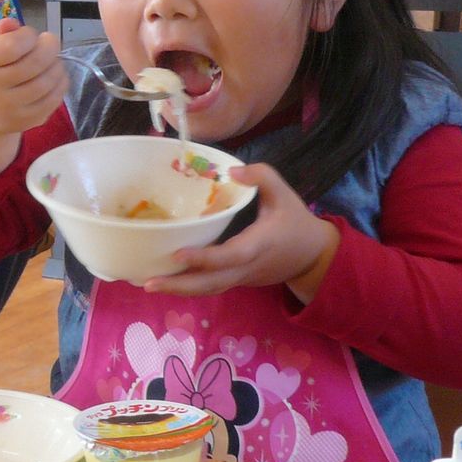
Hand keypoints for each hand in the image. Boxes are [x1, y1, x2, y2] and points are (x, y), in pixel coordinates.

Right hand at [0, 18, 67, 176]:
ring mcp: (11, 109)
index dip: (28, 35)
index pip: (11, 46)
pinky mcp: (28, 121)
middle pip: (34, 63)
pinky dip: (61, 82)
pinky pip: (54, 98)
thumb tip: (12, 24)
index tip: (29, 35)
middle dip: (49, 47)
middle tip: (50, 42)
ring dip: (57, 64)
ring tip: (52, 59)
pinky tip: (55, 76)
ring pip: (47, 81)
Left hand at [143, 163, 339, 303]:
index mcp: (259, 244)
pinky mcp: (237, 281)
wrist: (314, 257)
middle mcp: (247, 266)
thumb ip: (262, 176)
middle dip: (180, 285)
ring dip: (179, 290)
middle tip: (148, 283)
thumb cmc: (296, 222)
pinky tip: (165, 281)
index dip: (205, 257)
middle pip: (211, 283)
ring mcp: (241, 277)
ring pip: (209, 289)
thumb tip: (232, 170)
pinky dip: (188, 287)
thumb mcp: (285, 193)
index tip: (178, 254)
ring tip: (148, 284)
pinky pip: (211, 287)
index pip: (230, 255)